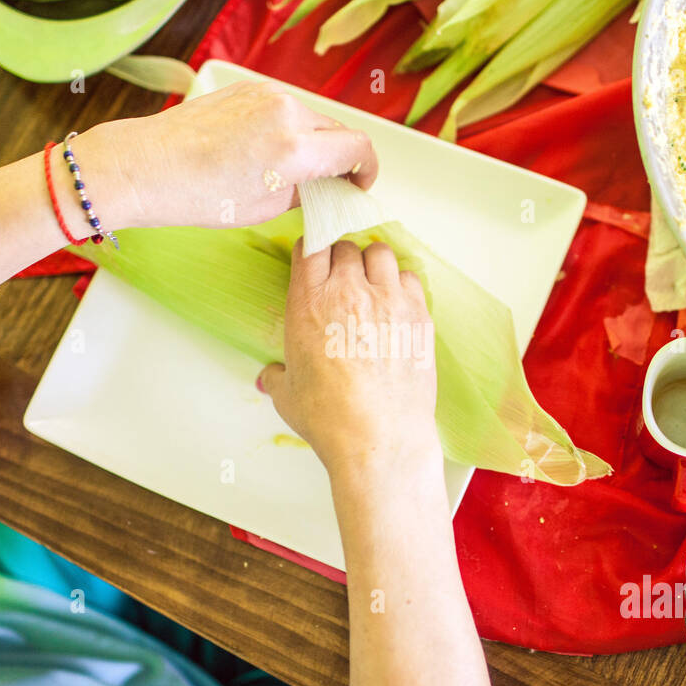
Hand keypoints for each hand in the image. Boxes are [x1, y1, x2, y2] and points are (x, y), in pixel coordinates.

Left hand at [101, 80, 378, 228]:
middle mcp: (287, 113)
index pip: (358, 148)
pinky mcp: (248, 87)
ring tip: (289, 169)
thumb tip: (326, 186)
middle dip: (340, 157)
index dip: (366, 170)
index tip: (358, 183)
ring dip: (314, 141)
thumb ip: (306, 192)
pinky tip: (265, 150)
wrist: (147, 166)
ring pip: (312, 118)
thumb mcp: (264, 207)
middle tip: (327, 183)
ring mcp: (267, 94)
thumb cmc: (197, 195)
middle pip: (338, 131)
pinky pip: (286, 107)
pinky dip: (289, 127)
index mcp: (295, 149)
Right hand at [258, 239, 439, 477]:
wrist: (380, 438)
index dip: (313, 248)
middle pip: (346, 247)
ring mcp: (388, 300)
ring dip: (373, 263)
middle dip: (342, 259)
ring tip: (371, 284)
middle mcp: (349, 293)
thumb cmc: (331, 419)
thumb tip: (268, 377)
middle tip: (342, 280)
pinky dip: (401, 283)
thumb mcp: (287, 396)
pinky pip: (410, 277)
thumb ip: (276, 377)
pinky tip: (396, 303)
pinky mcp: (418, 315)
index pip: (311, 247)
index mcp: (309, 304)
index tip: (314, 256)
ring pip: (381, 254)